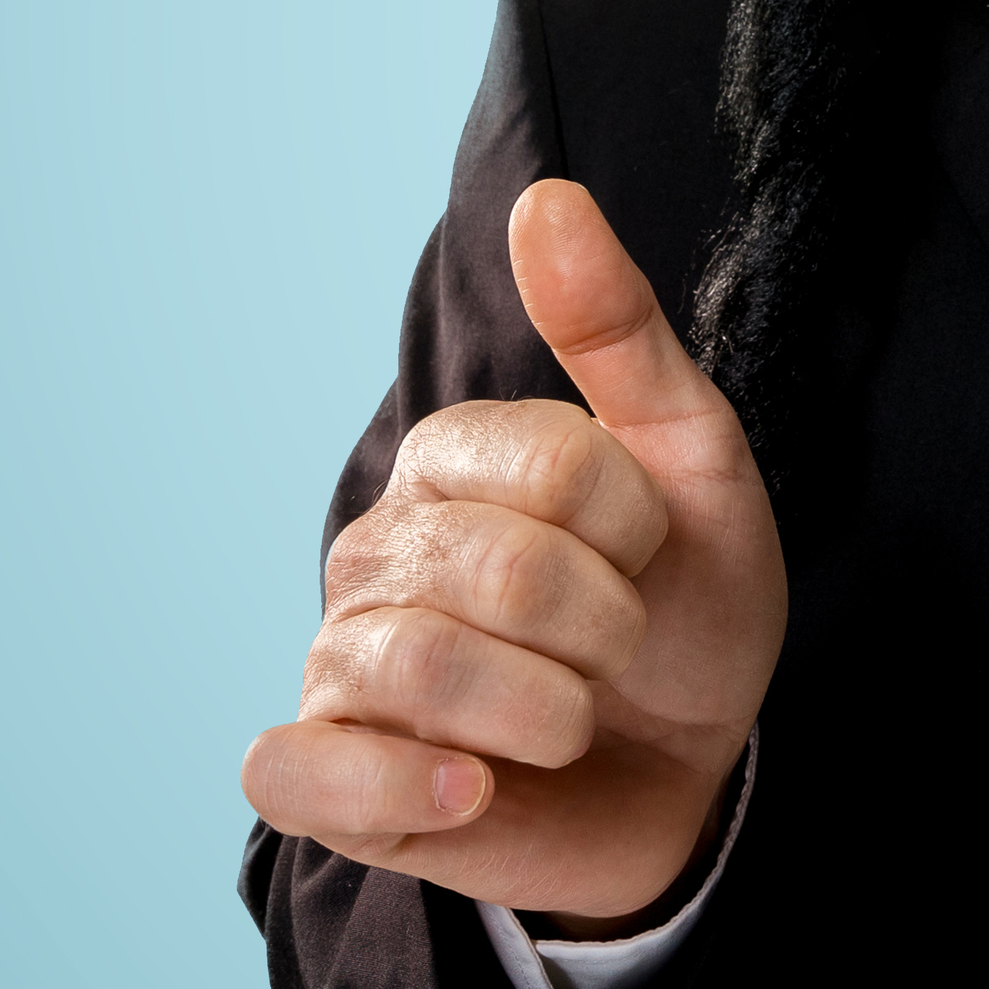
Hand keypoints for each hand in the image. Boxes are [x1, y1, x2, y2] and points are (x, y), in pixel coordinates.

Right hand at [240, 181, 788, 926]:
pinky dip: (398, 788)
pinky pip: (295, 772)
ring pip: (413, 667)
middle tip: (617, 652)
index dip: (634, 528)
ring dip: (544, 712)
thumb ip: (616, 328)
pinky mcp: (323, 778)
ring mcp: (339, 663)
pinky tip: (474, 791)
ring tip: (569, 723)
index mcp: (450, 459)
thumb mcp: (692, 461)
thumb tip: (544, 197)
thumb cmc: (686, 607)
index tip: (647, 557)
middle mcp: (377, 551)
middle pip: (495, 570)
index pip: (552, 465)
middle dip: (604, 627)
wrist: (693, 772)